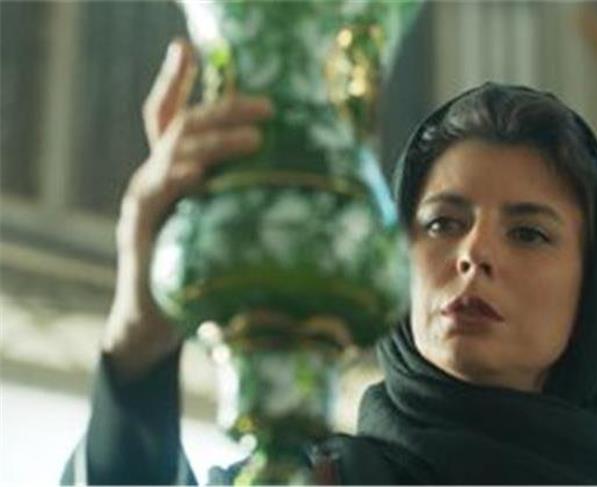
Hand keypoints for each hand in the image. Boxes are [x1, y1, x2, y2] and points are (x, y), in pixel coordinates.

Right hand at [102, 39, 273, 378]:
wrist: (156, 318)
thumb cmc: (199, 267)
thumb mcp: (221, 224)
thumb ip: (243, 199)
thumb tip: (305, 185)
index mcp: (174, 171)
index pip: (169, 115)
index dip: (175, 80)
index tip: (187, 47)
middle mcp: (154, 176)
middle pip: (182, 126)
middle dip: (223, 108)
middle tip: (266, 106)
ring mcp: (143, 199)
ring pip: (174, 153)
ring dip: (215, 141)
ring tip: (254, 138)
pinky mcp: (139, 228)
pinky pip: (158, 196)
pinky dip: (178, 181)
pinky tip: (199, 174)